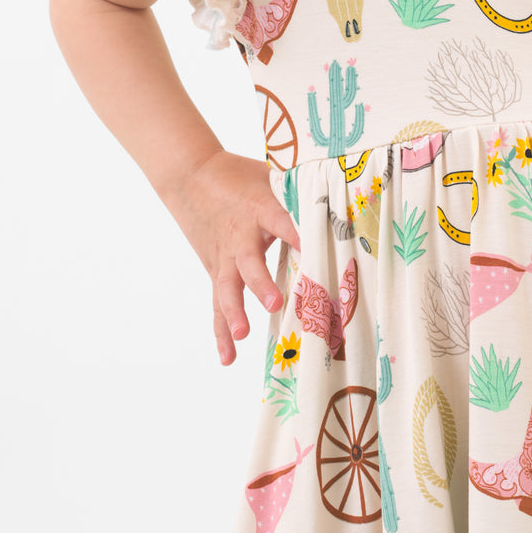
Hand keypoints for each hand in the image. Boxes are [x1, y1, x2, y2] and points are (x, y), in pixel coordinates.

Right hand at [166, 150, 300, 365]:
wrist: (191, 175)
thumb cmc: (239, 175)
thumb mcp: (269, 176)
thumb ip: (297, 192)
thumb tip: (340, 198)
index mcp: (259, 208)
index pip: (279, 222)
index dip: (294, 234)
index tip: (310, 248)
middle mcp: (241, 236)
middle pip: (250, 263)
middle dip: (261, 284)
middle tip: (275, 304)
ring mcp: (225, 256)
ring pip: (228, 289)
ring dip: (235, 313)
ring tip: (243, 335)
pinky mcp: (216, 271)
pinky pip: (218, 304)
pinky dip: (221, 332)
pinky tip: (227, 358)